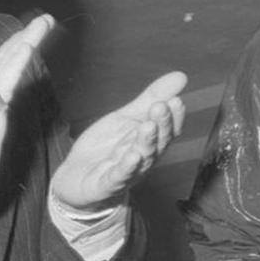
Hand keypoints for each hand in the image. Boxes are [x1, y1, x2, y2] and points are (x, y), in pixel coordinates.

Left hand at [51, 71, 186, 211]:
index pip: (169, 130)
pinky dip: (126, 168)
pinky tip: (132, 156)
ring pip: (141, 158)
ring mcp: (126, 173)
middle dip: (161, 125)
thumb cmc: (107, 148)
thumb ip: (151, 98)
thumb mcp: (127, 117)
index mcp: (150, 141)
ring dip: (146, 142)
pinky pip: (118, 177)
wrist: (77, 179)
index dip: (174, 117)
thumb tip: (182, 76)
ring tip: (148, 126)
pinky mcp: (106, 185)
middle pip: (157, 143)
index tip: (177, 100)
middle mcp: (143, 158)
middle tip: (161, 107)